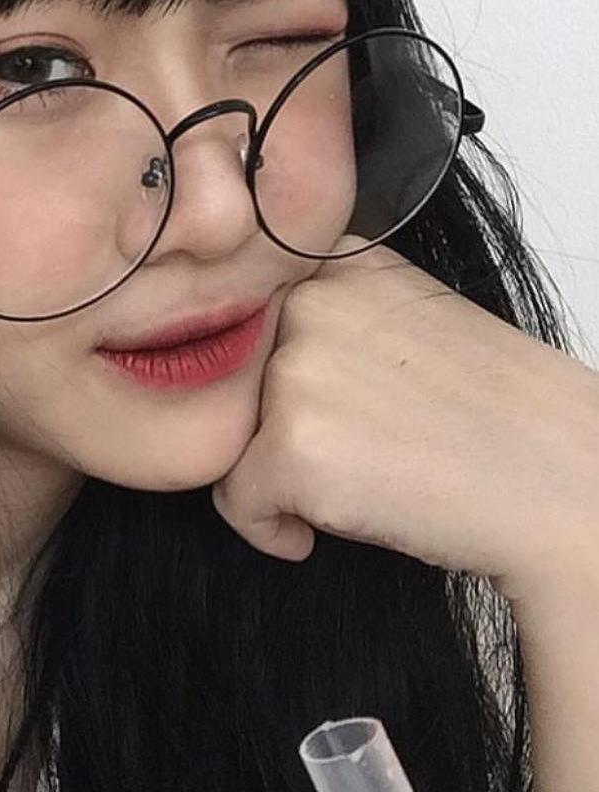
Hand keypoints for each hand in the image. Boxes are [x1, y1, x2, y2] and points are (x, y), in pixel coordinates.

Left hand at [210, 234, 598, 602]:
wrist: (565, 485)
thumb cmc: (495, 413)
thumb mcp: (404, 315)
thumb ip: (325, 310)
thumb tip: (235, 337)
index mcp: (335, 260)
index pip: (247, 318)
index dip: (268, 372)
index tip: (314, 406)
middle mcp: (306, 300)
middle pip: (229, 380)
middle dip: (271, 427)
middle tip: (346, 453)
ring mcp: (294, 370)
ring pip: (225, 438)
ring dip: (274, 475)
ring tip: (352, 483)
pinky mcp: (288, 445)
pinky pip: (235, 500)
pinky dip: (270, 527)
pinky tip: (320, 531)